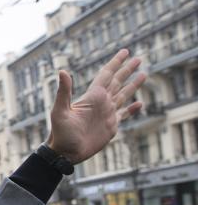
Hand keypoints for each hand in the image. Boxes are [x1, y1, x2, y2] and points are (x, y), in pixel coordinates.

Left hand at [47, 48, 145, 163]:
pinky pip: (124, 114)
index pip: (106, 74)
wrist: (66, 153)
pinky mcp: (111, 126)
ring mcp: (107, 114)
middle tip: (138, 58)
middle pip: (117, 81)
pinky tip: (140, 103)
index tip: (125, 51)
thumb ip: (64, 92)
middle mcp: (101, 102)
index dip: (115, 62)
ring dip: (133, 85)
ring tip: (143, 74)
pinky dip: (133, 109)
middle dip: (127, 70)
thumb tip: (62, 71)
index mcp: (92, 96)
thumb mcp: (60, 111)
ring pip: (123, 95)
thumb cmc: (60, 133)